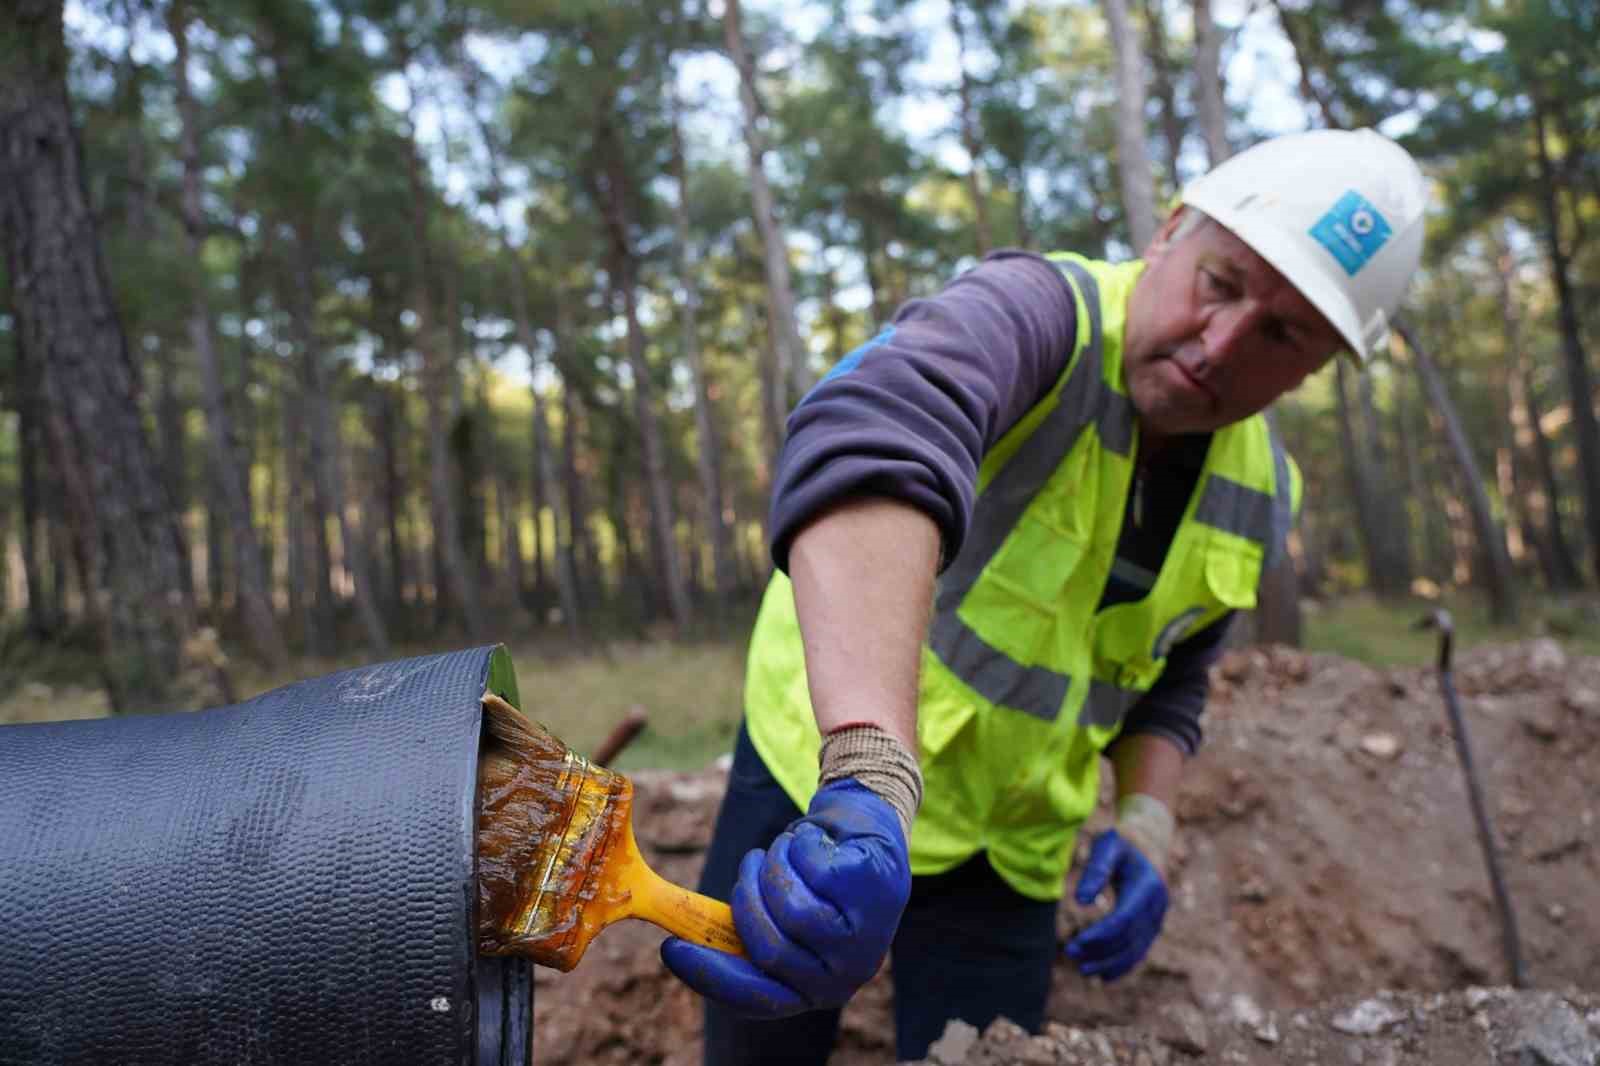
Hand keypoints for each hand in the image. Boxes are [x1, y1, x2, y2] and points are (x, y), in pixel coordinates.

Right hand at [660, 779, 910, 1017]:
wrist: (866, 827)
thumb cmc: (812, 877)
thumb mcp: (776, 913)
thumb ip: (743, 935)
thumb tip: (679, 939)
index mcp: (815, 988)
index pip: (758, 998)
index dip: (710, 976)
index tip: (671, 947)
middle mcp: (846, 974)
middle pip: (770, 948)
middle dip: (746, 899)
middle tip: (746, 867)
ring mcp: (867, 936)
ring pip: (792, 908)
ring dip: (775, 866)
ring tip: (784, 850)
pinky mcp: (876, 891)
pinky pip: (815, 870)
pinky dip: (801, 843)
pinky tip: (815, 840)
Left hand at [1064, 828, 1167, 981]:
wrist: (1148, 845)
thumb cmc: (1121, 843)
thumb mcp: (1107, 845)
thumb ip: (1095, 868)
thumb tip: (1081, 901)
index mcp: (1147, 887)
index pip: (1123, 920)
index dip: (1099, 935)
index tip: (1074, 944)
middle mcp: (1157, 907)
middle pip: (1128, 938)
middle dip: (1100, 951)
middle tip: (1070, 954)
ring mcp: (1158, 919)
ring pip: (1135, 950)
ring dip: (1109, 963)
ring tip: (1082, 969)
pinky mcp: (1153, 927)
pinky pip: (1139, 951)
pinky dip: (1122, 966)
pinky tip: (1103, 976)